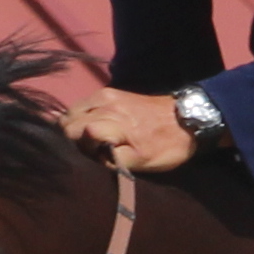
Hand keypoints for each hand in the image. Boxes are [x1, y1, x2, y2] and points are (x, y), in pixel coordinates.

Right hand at [58, 89, 201, 175]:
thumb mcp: (138, 162)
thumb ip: (107, 157)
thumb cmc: (165, 146)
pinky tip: (95, 127)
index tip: (94, 157)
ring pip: (71, 111)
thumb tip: (84, 152)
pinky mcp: (109, 91)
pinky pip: (82, 104)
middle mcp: (102, 103)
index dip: (78, 150)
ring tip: (93, 140)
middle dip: (71, 138)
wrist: (187, 118)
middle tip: (91, 150)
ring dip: (75, 127)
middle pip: (66, 121)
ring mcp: (105, 94)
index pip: (71, 133)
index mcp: (110, 121)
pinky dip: (82, 117)